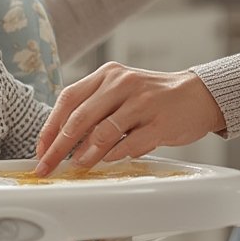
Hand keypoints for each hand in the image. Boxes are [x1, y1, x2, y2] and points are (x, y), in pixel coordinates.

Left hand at [35, 62, 225, 176]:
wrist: (198, 95)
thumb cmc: (153, 98)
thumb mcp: (120, 93)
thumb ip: (94, 109)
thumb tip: (61, 139)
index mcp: (107, 75)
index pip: (68, 99)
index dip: (50, 126)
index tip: (41, 149)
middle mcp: (122, 84)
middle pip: (79, 118)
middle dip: (59, 147)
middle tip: (48, 165)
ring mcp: (142, 102)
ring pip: (102, 132)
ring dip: (85, 154)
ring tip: (77, 165)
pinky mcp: (160, 122)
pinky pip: (129, 144)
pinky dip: (113, 156)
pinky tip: (107, 161)